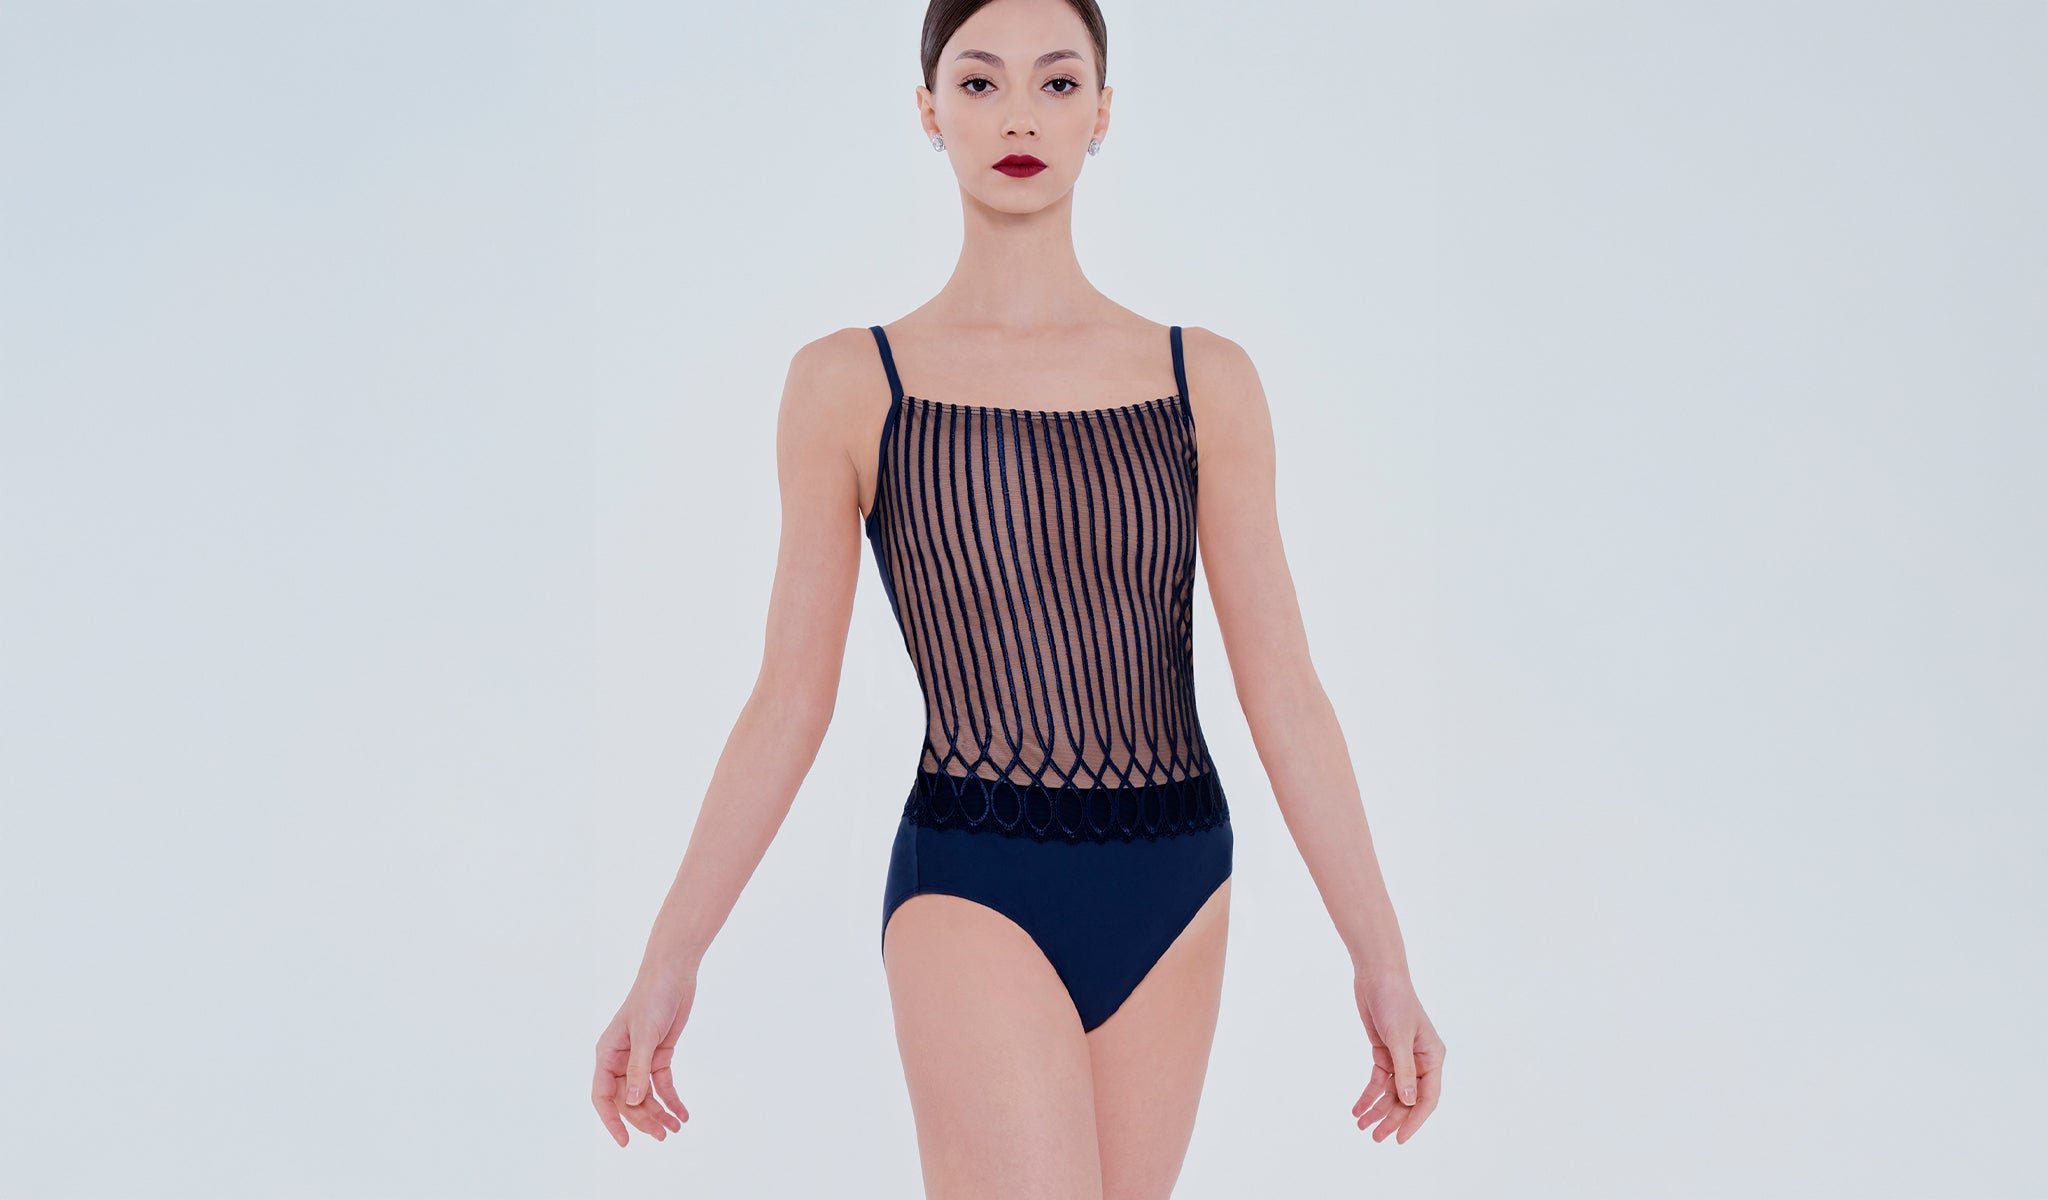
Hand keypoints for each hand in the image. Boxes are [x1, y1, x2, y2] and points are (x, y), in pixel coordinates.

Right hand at [591, 963, 694, 1146]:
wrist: (673, 974)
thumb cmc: (651, 998)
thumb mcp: (645, 1035)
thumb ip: (638, 1069)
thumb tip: (632, 1102)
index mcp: (607, 1055)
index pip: (602, 1095)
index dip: (611, 1120)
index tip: (625, 1141)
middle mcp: (620, 1060)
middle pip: (627, 1100)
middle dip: (643, 1119)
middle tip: (663, 1135)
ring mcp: (640, 1059)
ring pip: (645, 1095)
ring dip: (659, 1113)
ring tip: (675, 1129)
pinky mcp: (659, 1055)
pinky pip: (662, 1084)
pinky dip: (672, 1099)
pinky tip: (682, 1114)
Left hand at [1350, 969, 1444, 1143]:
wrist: (1377, 975)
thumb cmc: (1395, 1001)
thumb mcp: (1399, 1038)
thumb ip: (1404, 1071)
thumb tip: (1408, 1102)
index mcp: (1433, 1058)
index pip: (1427, 1098)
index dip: (1414, 1120)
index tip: (1399, 1138)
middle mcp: (1420, 1061)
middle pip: (1407, 1099)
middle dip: (1392, 1118)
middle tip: (1375, 1137)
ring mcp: (1402, 1057)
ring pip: (1392, 1092)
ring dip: (1377, 1109)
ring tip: (1362, 1126)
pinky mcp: (1385, 1052)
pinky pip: (1379, 1080)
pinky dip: (1368, 1094)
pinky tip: (1357, 1108)